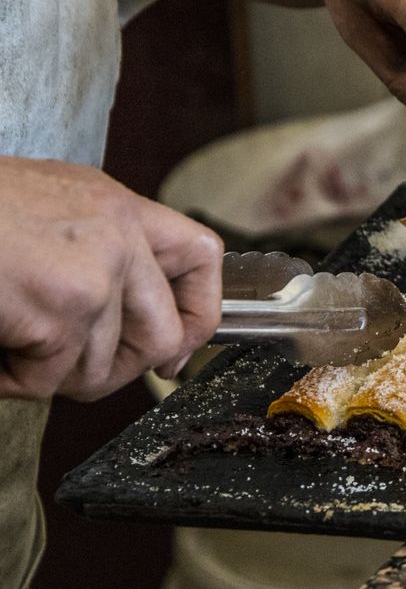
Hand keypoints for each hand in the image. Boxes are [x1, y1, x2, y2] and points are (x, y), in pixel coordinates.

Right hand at [0, 158, 222, 400]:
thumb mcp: (45, 207)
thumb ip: (98, 249)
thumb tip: (137, 321)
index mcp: (116, 206)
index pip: (203, 256)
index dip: (197, 312)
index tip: (175, 348)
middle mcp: (118, 237)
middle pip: (164, 335)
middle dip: (116, 368)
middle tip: (64, 365)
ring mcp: (93, 275)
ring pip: (98, 369)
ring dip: (45, 374)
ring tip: (6, 340)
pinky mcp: (58, 313)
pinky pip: (44, 382)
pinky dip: (6, 380)